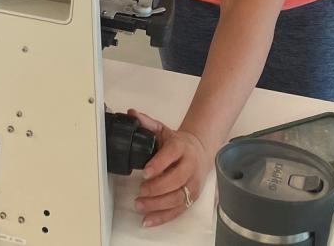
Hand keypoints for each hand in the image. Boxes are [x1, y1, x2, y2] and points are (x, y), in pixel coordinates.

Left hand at [130, 108, 214, 227]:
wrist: (200, 151)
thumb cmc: (179, 143)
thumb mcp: (163, 130)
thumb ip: (147, 123)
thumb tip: (132, 114)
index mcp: (182, 148)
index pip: (172, 155)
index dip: (159, 164)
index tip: (146, 171)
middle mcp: (190, 167)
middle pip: (176, 180)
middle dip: (157, 188)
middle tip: (141, 189)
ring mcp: (192, 184)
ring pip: (177, 198)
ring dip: (158, 204)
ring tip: (140, 204)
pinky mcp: (191, 197)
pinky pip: (178, 211)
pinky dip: (162, 217)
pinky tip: (148, 220)